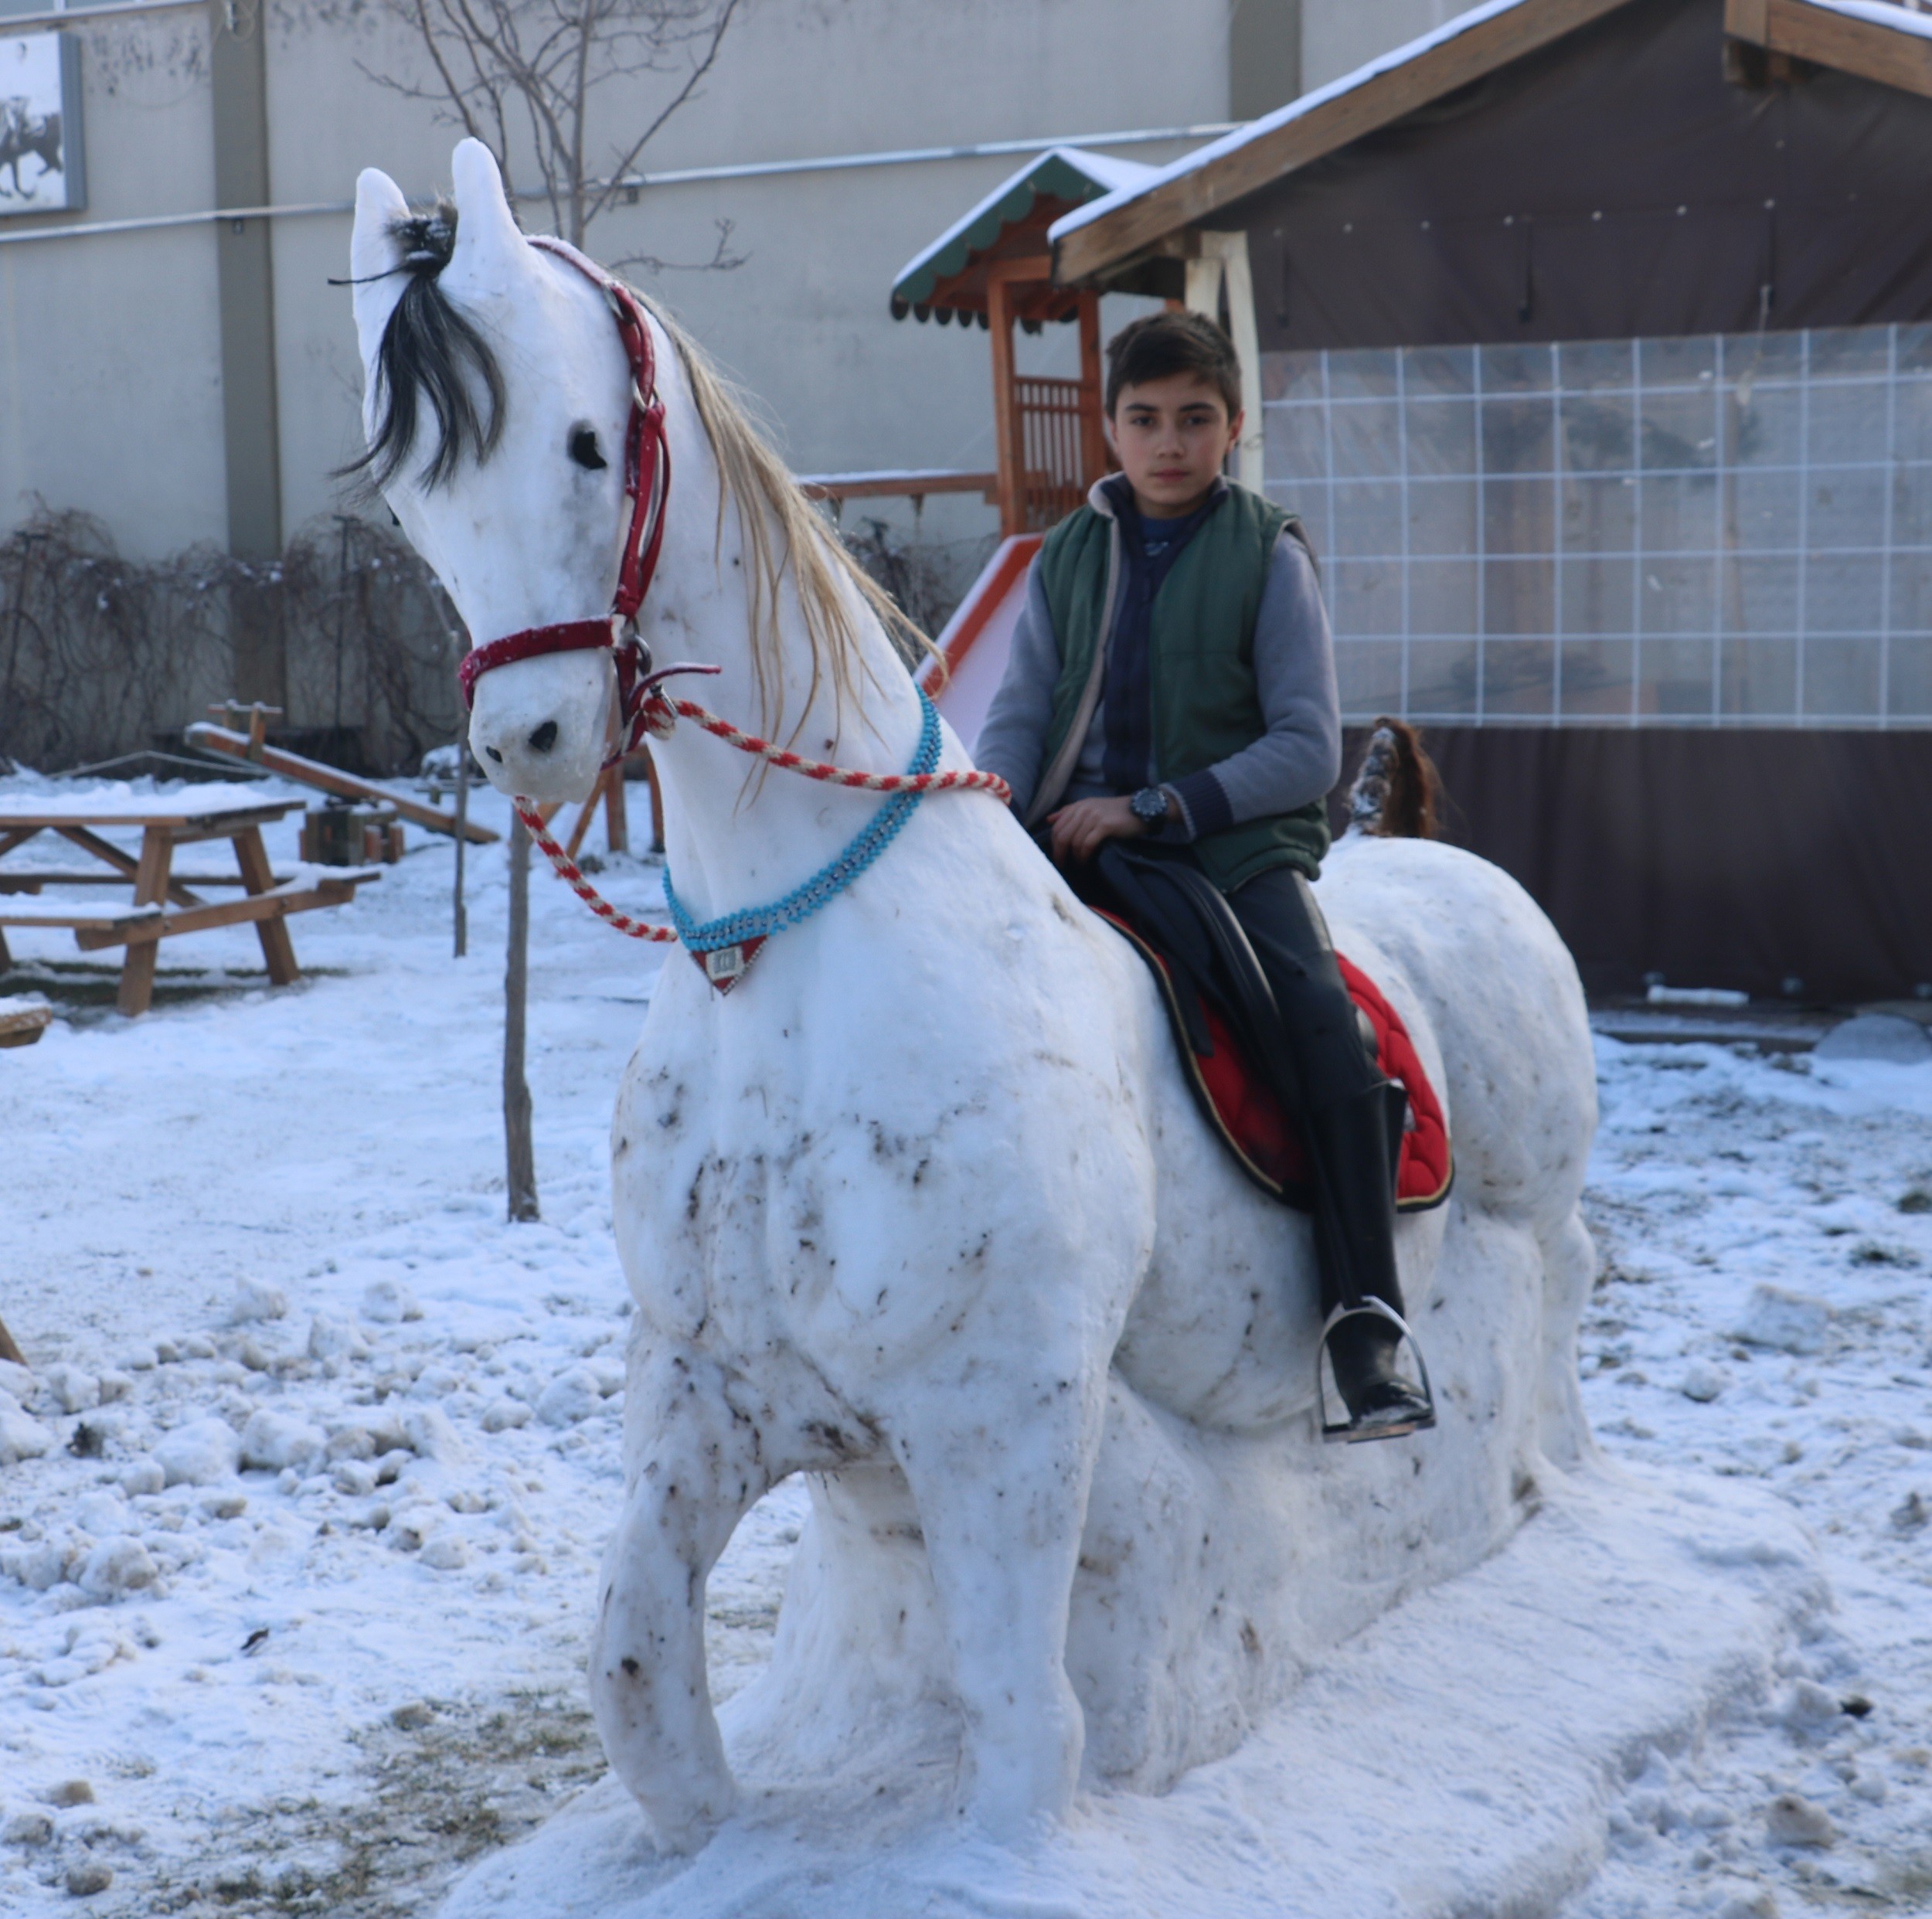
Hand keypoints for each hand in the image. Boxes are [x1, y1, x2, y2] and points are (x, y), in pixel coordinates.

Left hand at [1048, 793, 1163, 864]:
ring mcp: (1094, 817)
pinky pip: (1087, 844)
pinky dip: (1084, 855)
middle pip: (1063, 835)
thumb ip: (1068, 812)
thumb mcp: (1089, 807)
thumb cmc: (1114, 812)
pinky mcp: (1104, 826)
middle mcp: (1083, 810)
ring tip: (1078, 863)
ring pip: (1074, 841)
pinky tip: (1085, 861)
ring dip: (1074, 856)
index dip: (1054, 844)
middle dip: (1060, 853)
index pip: (1057, 827)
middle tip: (1062, 865)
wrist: (1139, 809)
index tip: (1056, 857)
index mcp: (1078, 806)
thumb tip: (1049, 820)